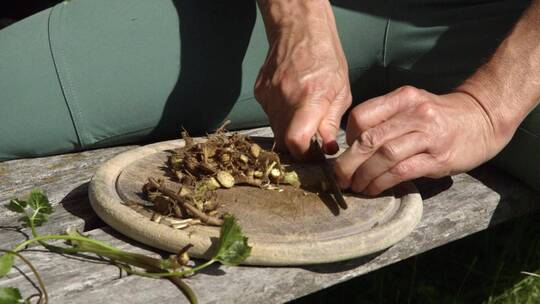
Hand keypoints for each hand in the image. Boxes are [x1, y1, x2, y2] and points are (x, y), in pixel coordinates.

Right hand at [254, 0, 350, 158]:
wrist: (299, 30)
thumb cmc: (326, 57)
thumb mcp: (341, 91)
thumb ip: (331, 122)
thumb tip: (327, 148)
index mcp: (310, 98)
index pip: (296, 141)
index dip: (303, 155)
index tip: (313, 155)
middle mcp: (285, 98)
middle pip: (283, 141)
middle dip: (297, 147)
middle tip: (311, 141)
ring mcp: (269, 95)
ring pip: (275, 129)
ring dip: (289, 130)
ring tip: (302, 115)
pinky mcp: (260, 91)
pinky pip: (269, 114)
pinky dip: (280, 116)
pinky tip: (291, 101)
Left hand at [333, 86, 513, 195]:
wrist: (483, 119)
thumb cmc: (439, 117)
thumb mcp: (412, 106)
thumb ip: (385, 119)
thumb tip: (352, 145)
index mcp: (403, 98)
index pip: (362, 115)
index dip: (347, 137)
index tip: (346, 152)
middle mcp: (415, 113)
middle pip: (370, 138)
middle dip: (348, 162)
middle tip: (338, 177)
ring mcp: (428, 135)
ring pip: (384, 156)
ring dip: (364, 175)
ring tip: (355, 186)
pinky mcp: (439, 158)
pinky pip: (402, 171)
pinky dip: (382, 182)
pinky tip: (374, 189)